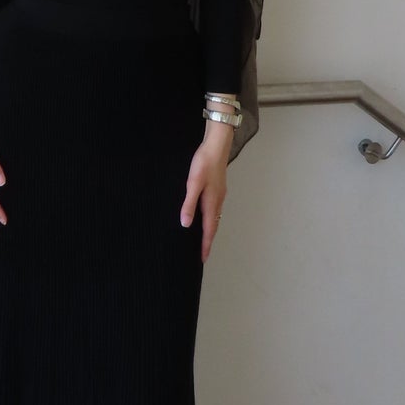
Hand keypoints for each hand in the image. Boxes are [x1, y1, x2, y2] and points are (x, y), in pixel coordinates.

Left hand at [180, 134, 230, 261]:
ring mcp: (219, 195)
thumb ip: (189, 204)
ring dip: (210, 231)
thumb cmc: (204, 163)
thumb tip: (185, 224)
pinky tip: (205, 217)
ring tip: (203, 240)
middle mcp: (218, 202)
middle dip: (208, 241)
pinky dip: (210, 219)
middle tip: (203, 254)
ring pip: (215, 218)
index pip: (209, 230)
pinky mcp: (218, 189)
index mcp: (212, 203)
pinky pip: (214, 210)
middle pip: (214, 227)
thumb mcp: (193, 183)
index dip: (205, 245)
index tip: (203, 259)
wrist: (216, 146)